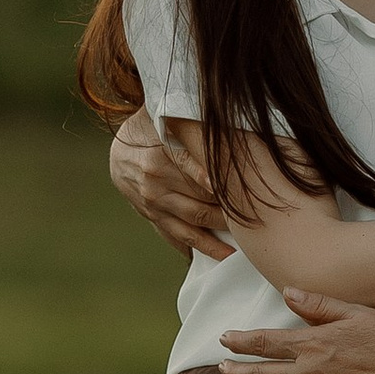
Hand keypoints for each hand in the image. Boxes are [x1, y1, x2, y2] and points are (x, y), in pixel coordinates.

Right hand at [109, 109, 232, 261]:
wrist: (120, 151)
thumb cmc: (152, 129)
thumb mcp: (168, 118)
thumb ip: (193, 122)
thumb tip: (222, 117)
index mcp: (162, 156)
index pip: (200, 175)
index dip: (223, 189)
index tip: (245, 198)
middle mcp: (156, 183)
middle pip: (200, 205)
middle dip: (228, 217)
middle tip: (254, 224)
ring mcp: (152, 204)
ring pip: (189, 226)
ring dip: (215, 241)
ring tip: (237, 251)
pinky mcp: (150, 216)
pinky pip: (173, 236)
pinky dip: (193, 246)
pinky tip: (214, 256)